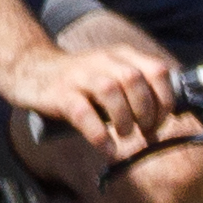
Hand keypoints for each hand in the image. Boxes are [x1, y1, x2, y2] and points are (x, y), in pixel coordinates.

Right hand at [0, 34, 174, 170]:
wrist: (34, 71)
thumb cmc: (85, 82)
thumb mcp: (115, 74)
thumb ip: (141, 88)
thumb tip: (168, 119)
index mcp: (123, 55)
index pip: (158, 71)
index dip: (165, 99)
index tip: (162, 119)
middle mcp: (103, 61)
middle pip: (135, 80)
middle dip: (147, 111)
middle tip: (145, 130)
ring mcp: (80, 75)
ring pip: (110, 91)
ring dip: (124, 119)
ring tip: (125, 134)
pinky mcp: (60, 93)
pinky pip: (82, 113)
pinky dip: (99, 133)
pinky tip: (107, 146)